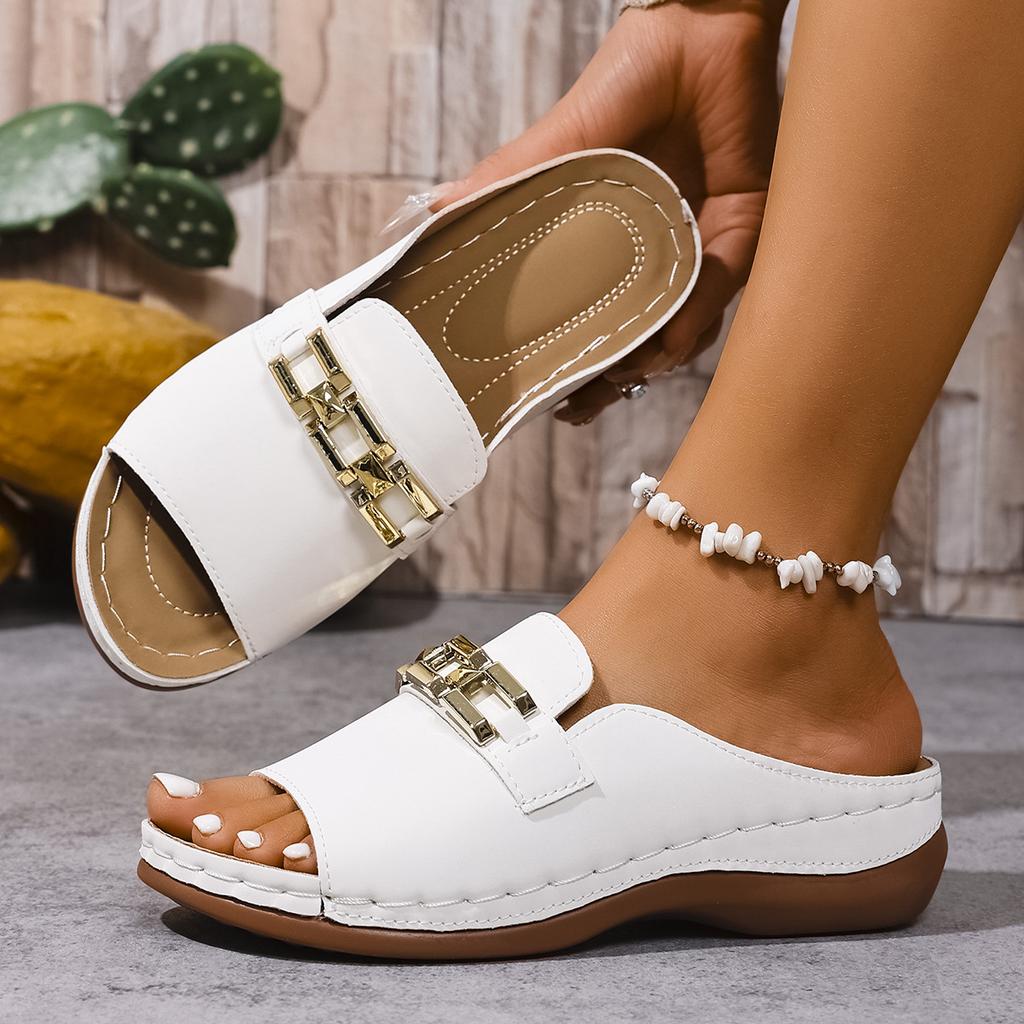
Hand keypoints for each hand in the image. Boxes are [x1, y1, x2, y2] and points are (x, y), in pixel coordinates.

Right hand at [436, 1, 783, 421]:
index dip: (568, 359)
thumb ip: (510, 181)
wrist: (706, 29)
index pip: (586, 314)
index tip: (547, 398)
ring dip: (654, 357)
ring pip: (680, 326)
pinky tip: (672, 337)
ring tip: (627, 372)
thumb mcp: (561, 139)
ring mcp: (696, 248)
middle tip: (583, 404)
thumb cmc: (630, 76)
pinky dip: (698, 316)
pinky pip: (721, 289)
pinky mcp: (742, 232)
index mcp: (606, 239)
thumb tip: (434, 215)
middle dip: (610, 380)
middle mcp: (651, 253)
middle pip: (633, 337)